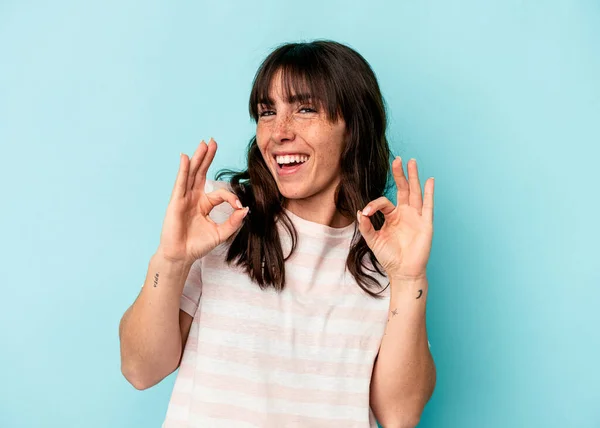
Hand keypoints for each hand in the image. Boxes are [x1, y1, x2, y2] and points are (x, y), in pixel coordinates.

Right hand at [157, 138, 248, 264]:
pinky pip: (180, 183)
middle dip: (207, 157)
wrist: (182, 256)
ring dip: (198, 158)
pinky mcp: (176, 202)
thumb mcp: (221, 233)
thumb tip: (245, 209)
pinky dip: (183, 170)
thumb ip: (234, 221)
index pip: (220, 193)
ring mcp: (184, 198)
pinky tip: (185, 157)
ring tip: (203, 143)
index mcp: (204, 204)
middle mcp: (194, 198)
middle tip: (213, 141)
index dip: (231, 197)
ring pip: (192, 174)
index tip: (238, 206)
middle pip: (201, 173)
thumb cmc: (197, 245)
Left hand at [357, 157, 433, 279]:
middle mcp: (405, 214)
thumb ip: (366, 227)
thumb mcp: (373, 240)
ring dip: (413, 177)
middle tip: (397, 159)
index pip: (384, 202)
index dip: (374, 205)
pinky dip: (429, 193)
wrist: (402, 272)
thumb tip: (361, 212)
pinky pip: (428, 205)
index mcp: (392, 217)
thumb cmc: (389, 257)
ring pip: (415, 192)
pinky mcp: (425, 224)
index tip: (367, 214)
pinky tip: (430, 180)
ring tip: (411, 162)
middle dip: (400, 174)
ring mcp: (416, 217)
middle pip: (403, 189)